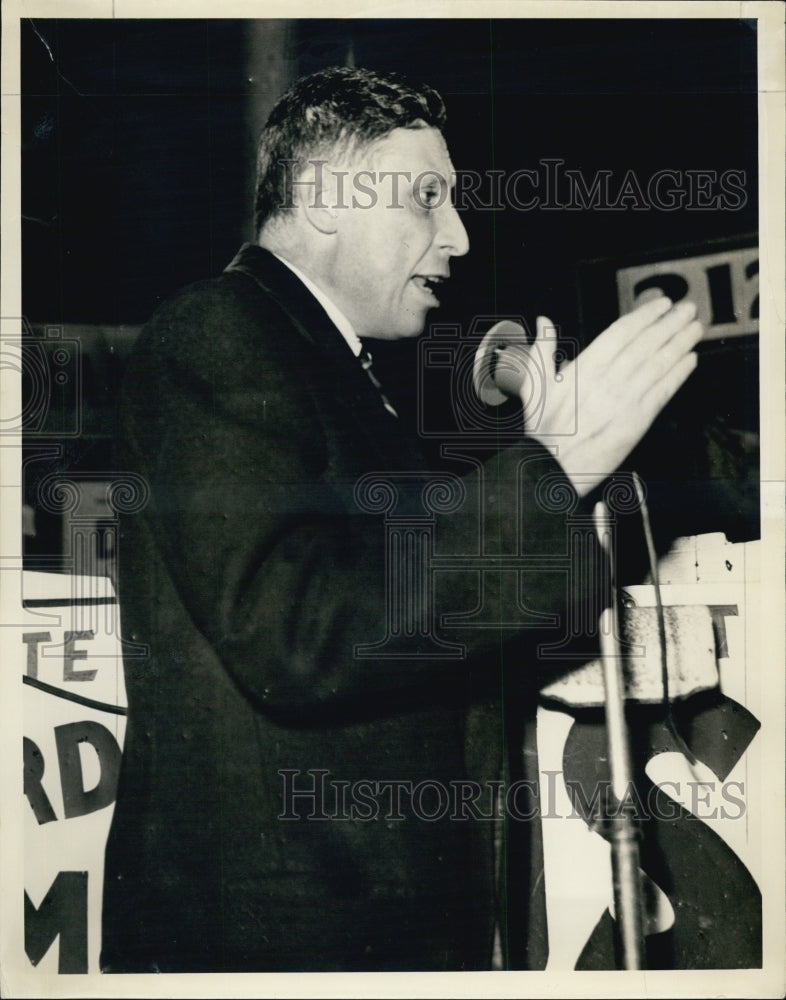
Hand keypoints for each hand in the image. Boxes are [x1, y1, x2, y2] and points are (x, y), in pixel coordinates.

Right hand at [523, 296, 702, 496]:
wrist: (554, 465)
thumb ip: (543, 349)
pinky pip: (665, 391)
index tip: (661, 305)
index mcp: (587, 367)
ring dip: (681, 343)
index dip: (645, 315)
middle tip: (687, 310)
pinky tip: (690, 360)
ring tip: (695, 329)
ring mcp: (628, 398)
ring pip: (660, 363)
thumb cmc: (544, 428)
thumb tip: (544, 323)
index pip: (623, 332)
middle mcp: (611, 379)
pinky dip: (679, 373)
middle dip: (670, 323)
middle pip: (648, 343)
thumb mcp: (535, 384)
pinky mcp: (639, 419)